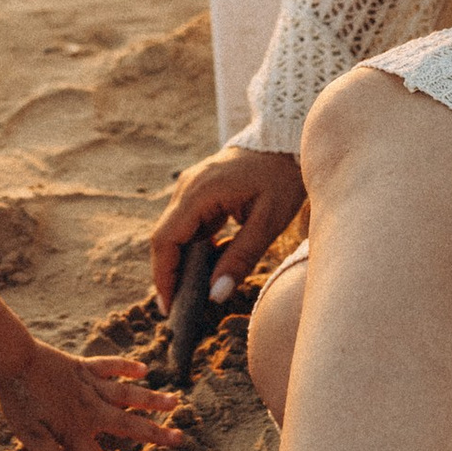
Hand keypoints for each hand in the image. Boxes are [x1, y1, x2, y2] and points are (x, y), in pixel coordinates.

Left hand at [0, 341, 181, 450]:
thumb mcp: (28, 435)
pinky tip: (143, 369)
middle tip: (180, 439)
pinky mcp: (84, 367)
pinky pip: (110, 366)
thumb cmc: (20, 401)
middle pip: (129, 426)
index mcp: (76, 431)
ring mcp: (91, 386)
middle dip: (155, 435)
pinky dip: (127, 367)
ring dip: (152, 400)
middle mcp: (91, 410)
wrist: (14, 361)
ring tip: (175, 403)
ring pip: (128, 395)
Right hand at [148, 146, 307, 313]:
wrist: (288, 139)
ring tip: (192, 297)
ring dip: (180, 264)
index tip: (169, 307)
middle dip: (168, 275)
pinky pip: (188, 225)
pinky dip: (193, 249)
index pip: (166, 239)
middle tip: (179, 311)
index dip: (163, 275)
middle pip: (164, 238)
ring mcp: (191, 188)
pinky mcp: (201, 192)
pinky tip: (207, 271)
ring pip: (175, 233)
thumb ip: (241, 258)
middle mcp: (187, 187)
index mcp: (199, 192)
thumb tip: (215, 294)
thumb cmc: (283, 177)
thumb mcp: (268, 221)